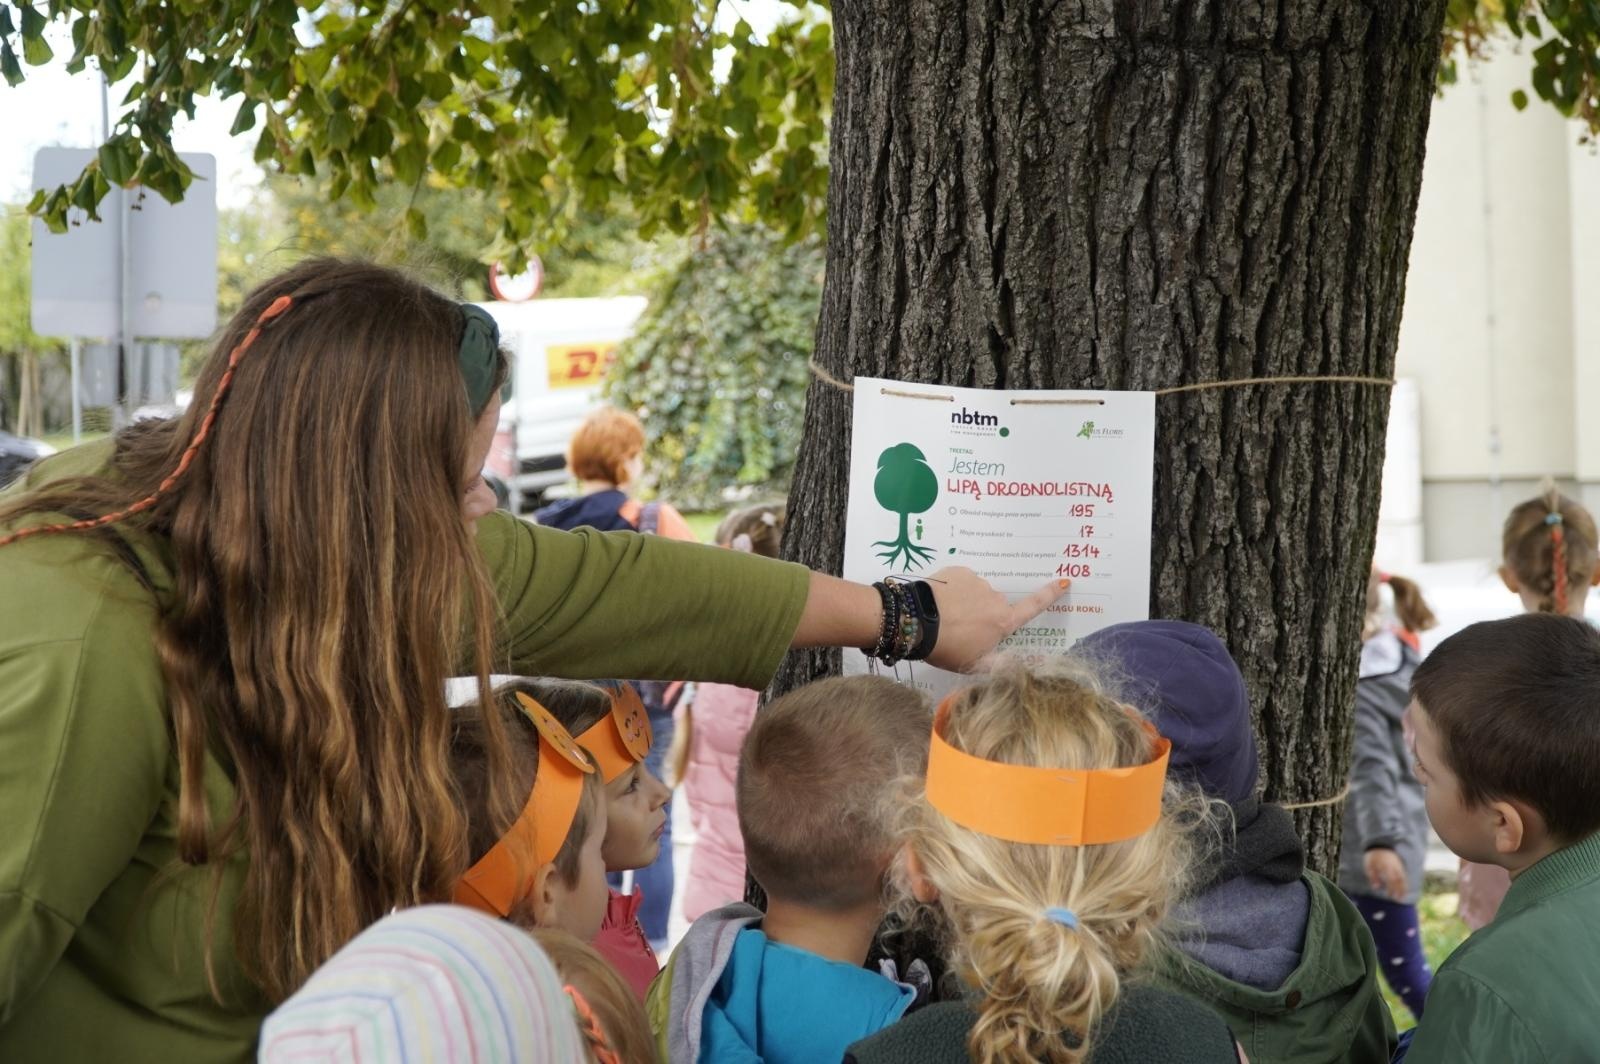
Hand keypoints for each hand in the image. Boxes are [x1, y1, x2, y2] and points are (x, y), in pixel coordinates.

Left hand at [923, 568, 1068, 672]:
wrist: (915, 622)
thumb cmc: (947, 648)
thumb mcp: (976, 664)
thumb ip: (1003, 663)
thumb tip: (1029, 664)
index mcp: (1002, 622)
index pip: (1033, 607)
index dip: (1049, 595)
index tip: (1064, 581)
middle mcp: (995, 599)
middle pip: (995, 605)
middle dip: (984, 614)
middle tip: (961, 628)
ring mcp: (977, 582)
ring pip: (976, 593)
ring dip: (966, 602)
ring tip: (945, 617)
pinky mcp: (959, 571)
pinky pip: (960, 581)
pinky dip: (953, 590)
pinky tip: (939, 602)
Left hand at [1364, 847, 1407, 900]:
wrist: (1381, 844)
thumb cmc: (1373, 856)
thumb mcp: (1369, 865)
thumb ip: (1373, 876)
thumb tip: (1376, 888)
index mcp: (1387, 866)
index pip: (1391, 879)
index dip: (1392, 888)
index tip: (1389, 896)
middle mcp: (1395, 866)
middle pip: (1399, 880)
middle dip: (1400, 890)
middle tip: (1399, 900)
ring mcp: (1398, 866)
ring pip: (1403, 878)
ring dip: (1404, 888)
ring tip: (1403, 896)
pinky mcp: (1400, 865)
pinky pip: (1404, 875)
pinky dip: (1404, 883)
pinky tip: (1403, 889)